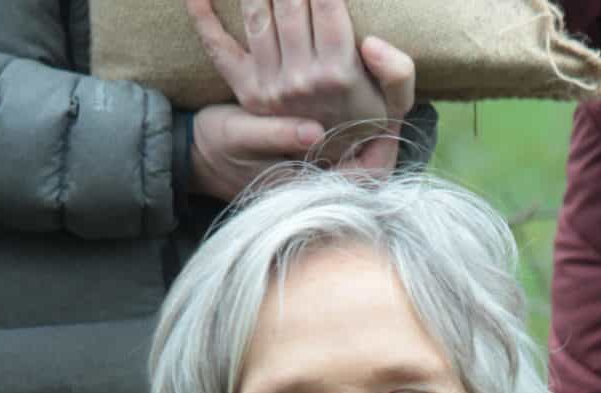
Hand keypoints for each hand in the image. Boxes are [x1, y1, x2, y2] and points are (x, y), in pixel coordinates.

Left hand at [188, 0, 416, 168]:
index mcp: (340, 73)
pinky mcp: (245, 89)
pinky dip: (203, 16)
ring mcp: (269, 83)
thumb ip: (397, 71)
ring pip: (256, 14)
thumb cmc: (369, 121)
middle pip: (289, 2)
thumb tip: (370, 42)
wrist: (335, 168)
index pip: (328, 5)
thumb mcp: (397, 104)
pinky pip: (217, 47)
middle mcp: (301, 77)